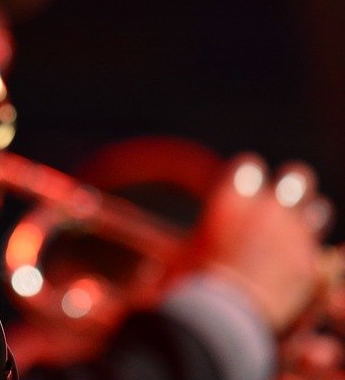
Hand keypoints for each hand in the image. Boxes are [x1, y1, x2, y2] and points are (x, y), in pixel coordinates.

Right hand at [191, 154, 329, 331]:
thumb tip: (164, 261)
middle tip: (283, 205)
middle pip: (298, 177)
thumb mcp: (182, 256)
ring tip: (295, 236)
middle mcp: (266, 208)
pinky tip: (297, 274)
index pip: (250, 166)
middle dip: (293, 188)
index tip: (246, 188)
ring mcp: (294, 236)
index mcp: (230, 198)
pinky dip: (310, 262)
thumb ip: (193, 244)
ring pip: (320, 209)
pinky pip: (322, 256)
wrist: (221, 319)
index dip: (248, 176)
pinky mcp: (311, 266)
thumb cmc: (190, 287)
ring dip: (309, 219)